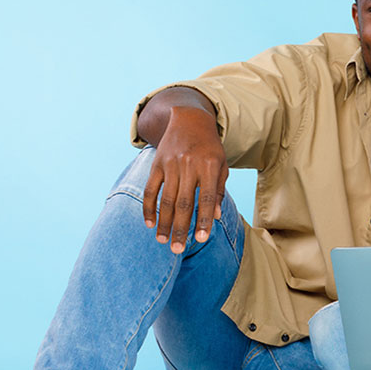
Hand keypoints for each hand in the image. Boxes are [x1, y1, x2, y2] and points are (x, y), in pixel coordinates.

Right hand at [142, 106, 228, 253]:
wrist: (189, 120)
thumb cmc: (210, 148)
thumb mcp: (221, 165)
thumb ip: (219, 191)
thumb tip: (215, 217)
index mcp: (210, 166)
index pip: (208, 198)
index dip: (204, 220)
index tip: (201, 239)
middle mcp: (190, 165)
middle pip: (184, 203)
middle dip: (180, 228)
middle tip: (177, 249)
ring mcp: (171, 164)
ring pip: (166, 199)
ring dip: (163, 222)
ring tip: (163, 241)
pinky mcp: (157, 164)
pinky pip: (150, 189)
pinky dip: (149, 207)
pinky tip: (150, 224)